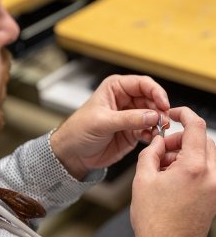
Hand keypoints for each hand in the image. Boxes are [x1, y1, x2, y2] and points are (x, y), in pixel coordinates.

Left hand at [51, 75, 169, 178]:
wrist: (74, 152)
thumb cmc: (79, 130)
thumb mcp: (102, 122)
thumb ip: (129, 119)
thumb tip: (153, 115)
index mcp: (115, 88)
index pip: (142, 84)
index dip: (156, 92)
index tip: (163, 104)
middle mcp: (125, 100)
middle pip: (151, 99)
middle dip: (159, 110)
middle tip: (164, 121)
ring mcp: (130, 116)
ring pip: (152, 115)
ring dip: (158, 122)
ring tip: (159, 131)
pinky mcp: (132, 131)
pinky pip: (149, 129)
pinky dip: (153, 133)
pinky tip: (151, 137)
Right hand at [131, 107, 215, 236]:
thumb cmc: (155, 218)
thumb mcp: (143, 177)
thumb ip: (151, 151)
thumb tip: (158, 142)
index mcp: (195, 169)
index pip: (196, 127)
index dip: (184, 114)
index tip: (175, 113)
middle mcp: (212, 177)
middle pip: (202, 140)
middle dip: (180, 139)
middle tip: (162, 147)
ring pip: (205, 154)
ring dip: (184, 152)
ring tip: (163, 165)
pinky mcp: (214, 195)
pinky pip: (206, 168)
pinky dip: (190, 164)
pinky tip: (171, 174)